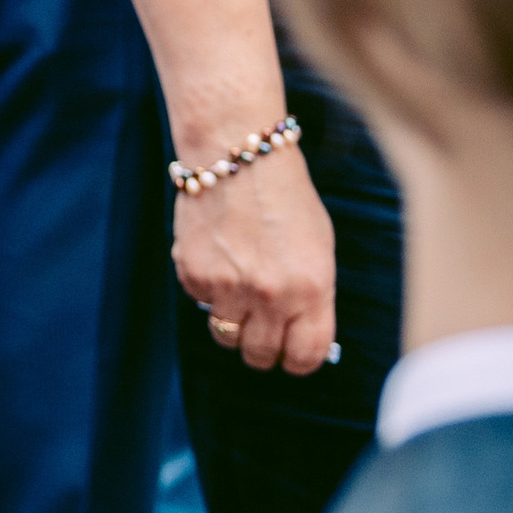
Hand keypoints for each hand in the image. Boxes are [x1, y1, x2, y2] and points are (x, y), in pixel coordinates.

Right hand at [171, 143, 336, 377]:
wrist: (238, 153)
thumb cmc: (285, 198)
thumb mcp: (318, 248)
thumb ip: (312, 296)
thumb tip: (301, 336)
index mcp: (311, 289)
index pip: (305, 356)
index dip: (297, 360)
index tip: (292, 352)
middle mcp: (271, 294)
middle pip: (260, 355)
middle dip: (262, 346)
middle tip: (261, 326)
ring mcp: (228, 286)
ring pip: (225, 336)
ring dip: (232, 321)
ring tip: (238, 288)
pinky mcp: (194, 274)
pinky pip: (201, 302)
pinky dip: (208, 289)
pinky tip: (219, 256)